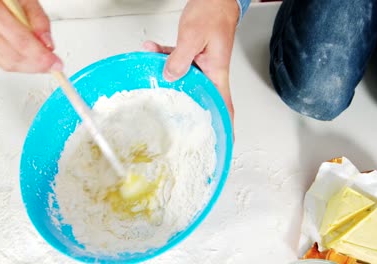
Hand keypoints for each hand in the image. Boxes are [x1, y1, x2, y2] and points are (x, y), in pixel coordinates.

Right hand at [0, 0, 62, 72]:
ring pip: (6, 64)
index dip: (40, 56)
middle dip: (37, 65)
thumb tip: (47, 44)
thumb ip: (38, 19)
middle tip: (53, 65)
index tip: (55, 63)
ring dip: (29, 66)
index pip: (20, 42)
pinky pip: (0, 61)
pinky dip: (18, 62)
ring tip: (43, 61)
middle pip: (12, 57)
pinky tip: (28, 57)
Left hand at [144, 0, 238, 124]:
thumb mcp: (193, 37)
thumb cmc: (213, 12)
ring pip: (182, 78)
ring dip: (165, 73)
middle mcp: (210, 71)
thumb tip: (171, 77)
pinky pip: (176, 61)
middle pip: (199, 96)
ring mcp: (201, 64)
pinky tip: (151, 49)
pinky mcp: (192, 54)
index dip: (226, 127)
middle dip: (185, 108)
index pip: (225, 106)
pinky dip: (163, 56)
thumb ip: (180, 59)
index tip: (223, 143)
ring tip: (150, 65)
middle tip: (171, 121)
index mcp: (217, 72)